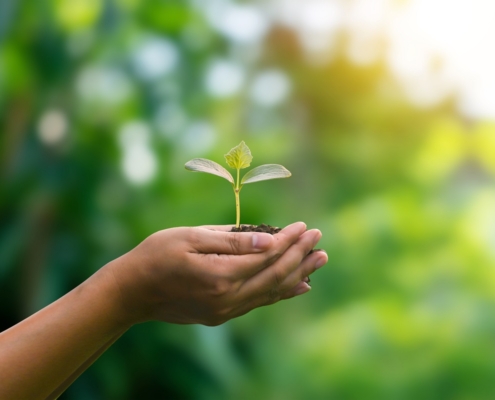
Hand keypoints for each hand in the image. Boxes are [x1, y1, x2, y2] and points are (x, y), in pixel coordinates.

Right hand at [107, 222, 326, 325]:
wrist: (132, 292)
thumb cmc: (157, 255)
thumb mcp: (191, 237)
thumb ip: (232, 241)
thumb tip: (270, 239)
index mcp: (220, 276)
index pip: (267, 256)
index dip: (289, 240)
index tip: (305, 226)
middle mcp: (228, 299)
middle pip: (276, 276)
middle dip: (300, 256)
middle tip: (319, 239)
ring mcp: (226, 311)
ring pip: (272, 292)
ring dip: (298, 274)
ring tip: (320, 259)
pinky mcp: (222, 315)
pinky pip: (260, 302)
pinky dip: (281, 292)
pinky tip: (299, 286)